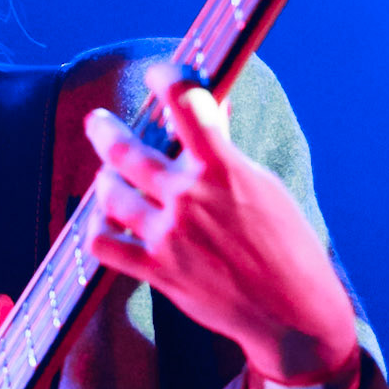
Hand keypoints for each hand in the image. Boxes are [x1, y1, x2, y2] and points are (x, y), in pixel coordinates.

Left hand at [85, 63, 357, 388]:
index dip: (166, 80)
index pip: (187, 105)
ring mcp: (168, 235)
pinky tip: (102, 224)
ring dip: (104, 181)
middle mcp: (189, 198)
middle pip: (126, 152)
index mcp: (222, 171)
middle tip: (98, 123)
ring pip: (109, 194)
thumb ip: (228, 150)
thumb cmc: (288, 247)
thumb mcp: (265, 190)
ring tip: (107, 178)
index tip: (157, 73)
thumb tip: (214, 108)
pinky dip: (96, 230)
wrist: (291, 314)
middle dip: (105, 131)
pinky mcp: (157, 270)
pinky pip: (104, 244)